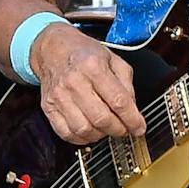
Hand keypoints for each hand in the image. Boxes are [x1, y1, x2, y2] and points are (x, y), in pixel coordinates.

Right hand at [32, 23, 142, 144]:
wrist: (52, 49)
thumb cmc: (83, 53)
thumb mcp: (112, 58)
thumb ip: (126, 84)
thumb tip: (132, 110)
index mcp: (93, 66)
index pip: (118, 101)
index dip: (133, 119)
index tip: (139, 128)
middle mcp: (74, 81)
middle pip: (102, 119)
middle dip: (119, 130)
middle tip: (124, 129)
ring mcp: (59, 96)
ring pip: (84, 129)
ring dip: (101, 135)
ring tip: (106, 129)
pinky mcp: (48, 107)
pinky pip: (66, 133)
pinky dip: (81, 139)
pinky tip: (89, 131)